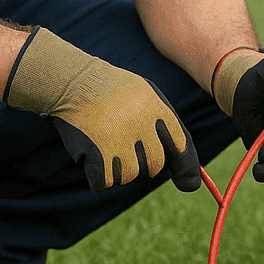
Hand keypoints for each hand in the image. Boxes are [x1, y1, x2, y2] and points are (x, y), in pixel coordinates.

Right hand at [5, 28, 200, 192]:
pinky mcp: (97, 155)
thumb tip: (190, 181)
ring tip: (104, 143)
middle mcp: (142, 127)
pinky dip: (97, 176)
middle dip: (142, 163)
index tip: (185, 183)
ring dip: (117, 168)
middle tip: (124, 146)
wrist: (73, 80)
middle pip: (154, 166)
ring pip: (129, 176)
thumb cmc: (112, 91)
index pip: (181, 147)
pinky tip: (90, 154)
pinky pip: (103, 182)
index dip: (184, 168)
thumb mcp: (144, 95)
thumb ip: (165, 127)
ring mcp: (119, 142)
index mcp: (157, 110)